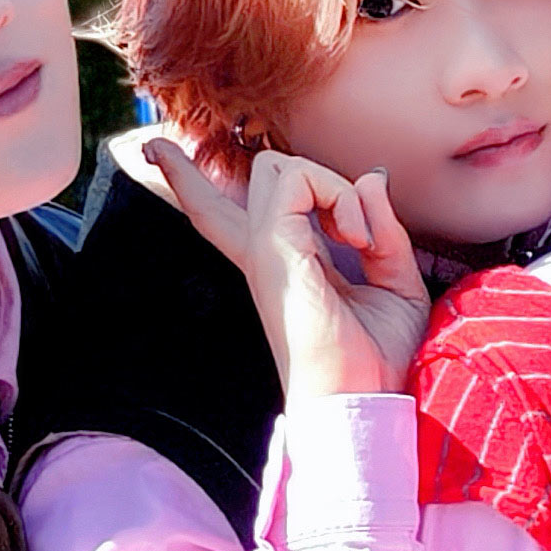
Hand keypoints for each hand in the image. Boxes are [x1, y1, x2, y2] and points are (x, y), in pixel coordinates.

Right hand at [116, 123, 428, 395]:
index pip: (224, 214)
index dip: (186, 180)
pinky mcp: (272, 250)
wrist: (362, 400)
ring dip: (333, 187)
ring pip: (276, 167)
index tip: (155, 150)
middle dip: (311, 173)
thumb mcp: (395, 282)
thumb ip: (383, 228)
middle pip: (260, 177)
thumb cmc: (378, 359)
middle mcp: (266, 255)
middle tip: (357, 234)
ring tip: (358, 240)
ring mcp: (264, 251)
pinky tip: (355, 240)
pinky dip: (338, 196)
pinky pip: (298, 180)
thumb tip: (372, 177)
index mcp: (283, 264)